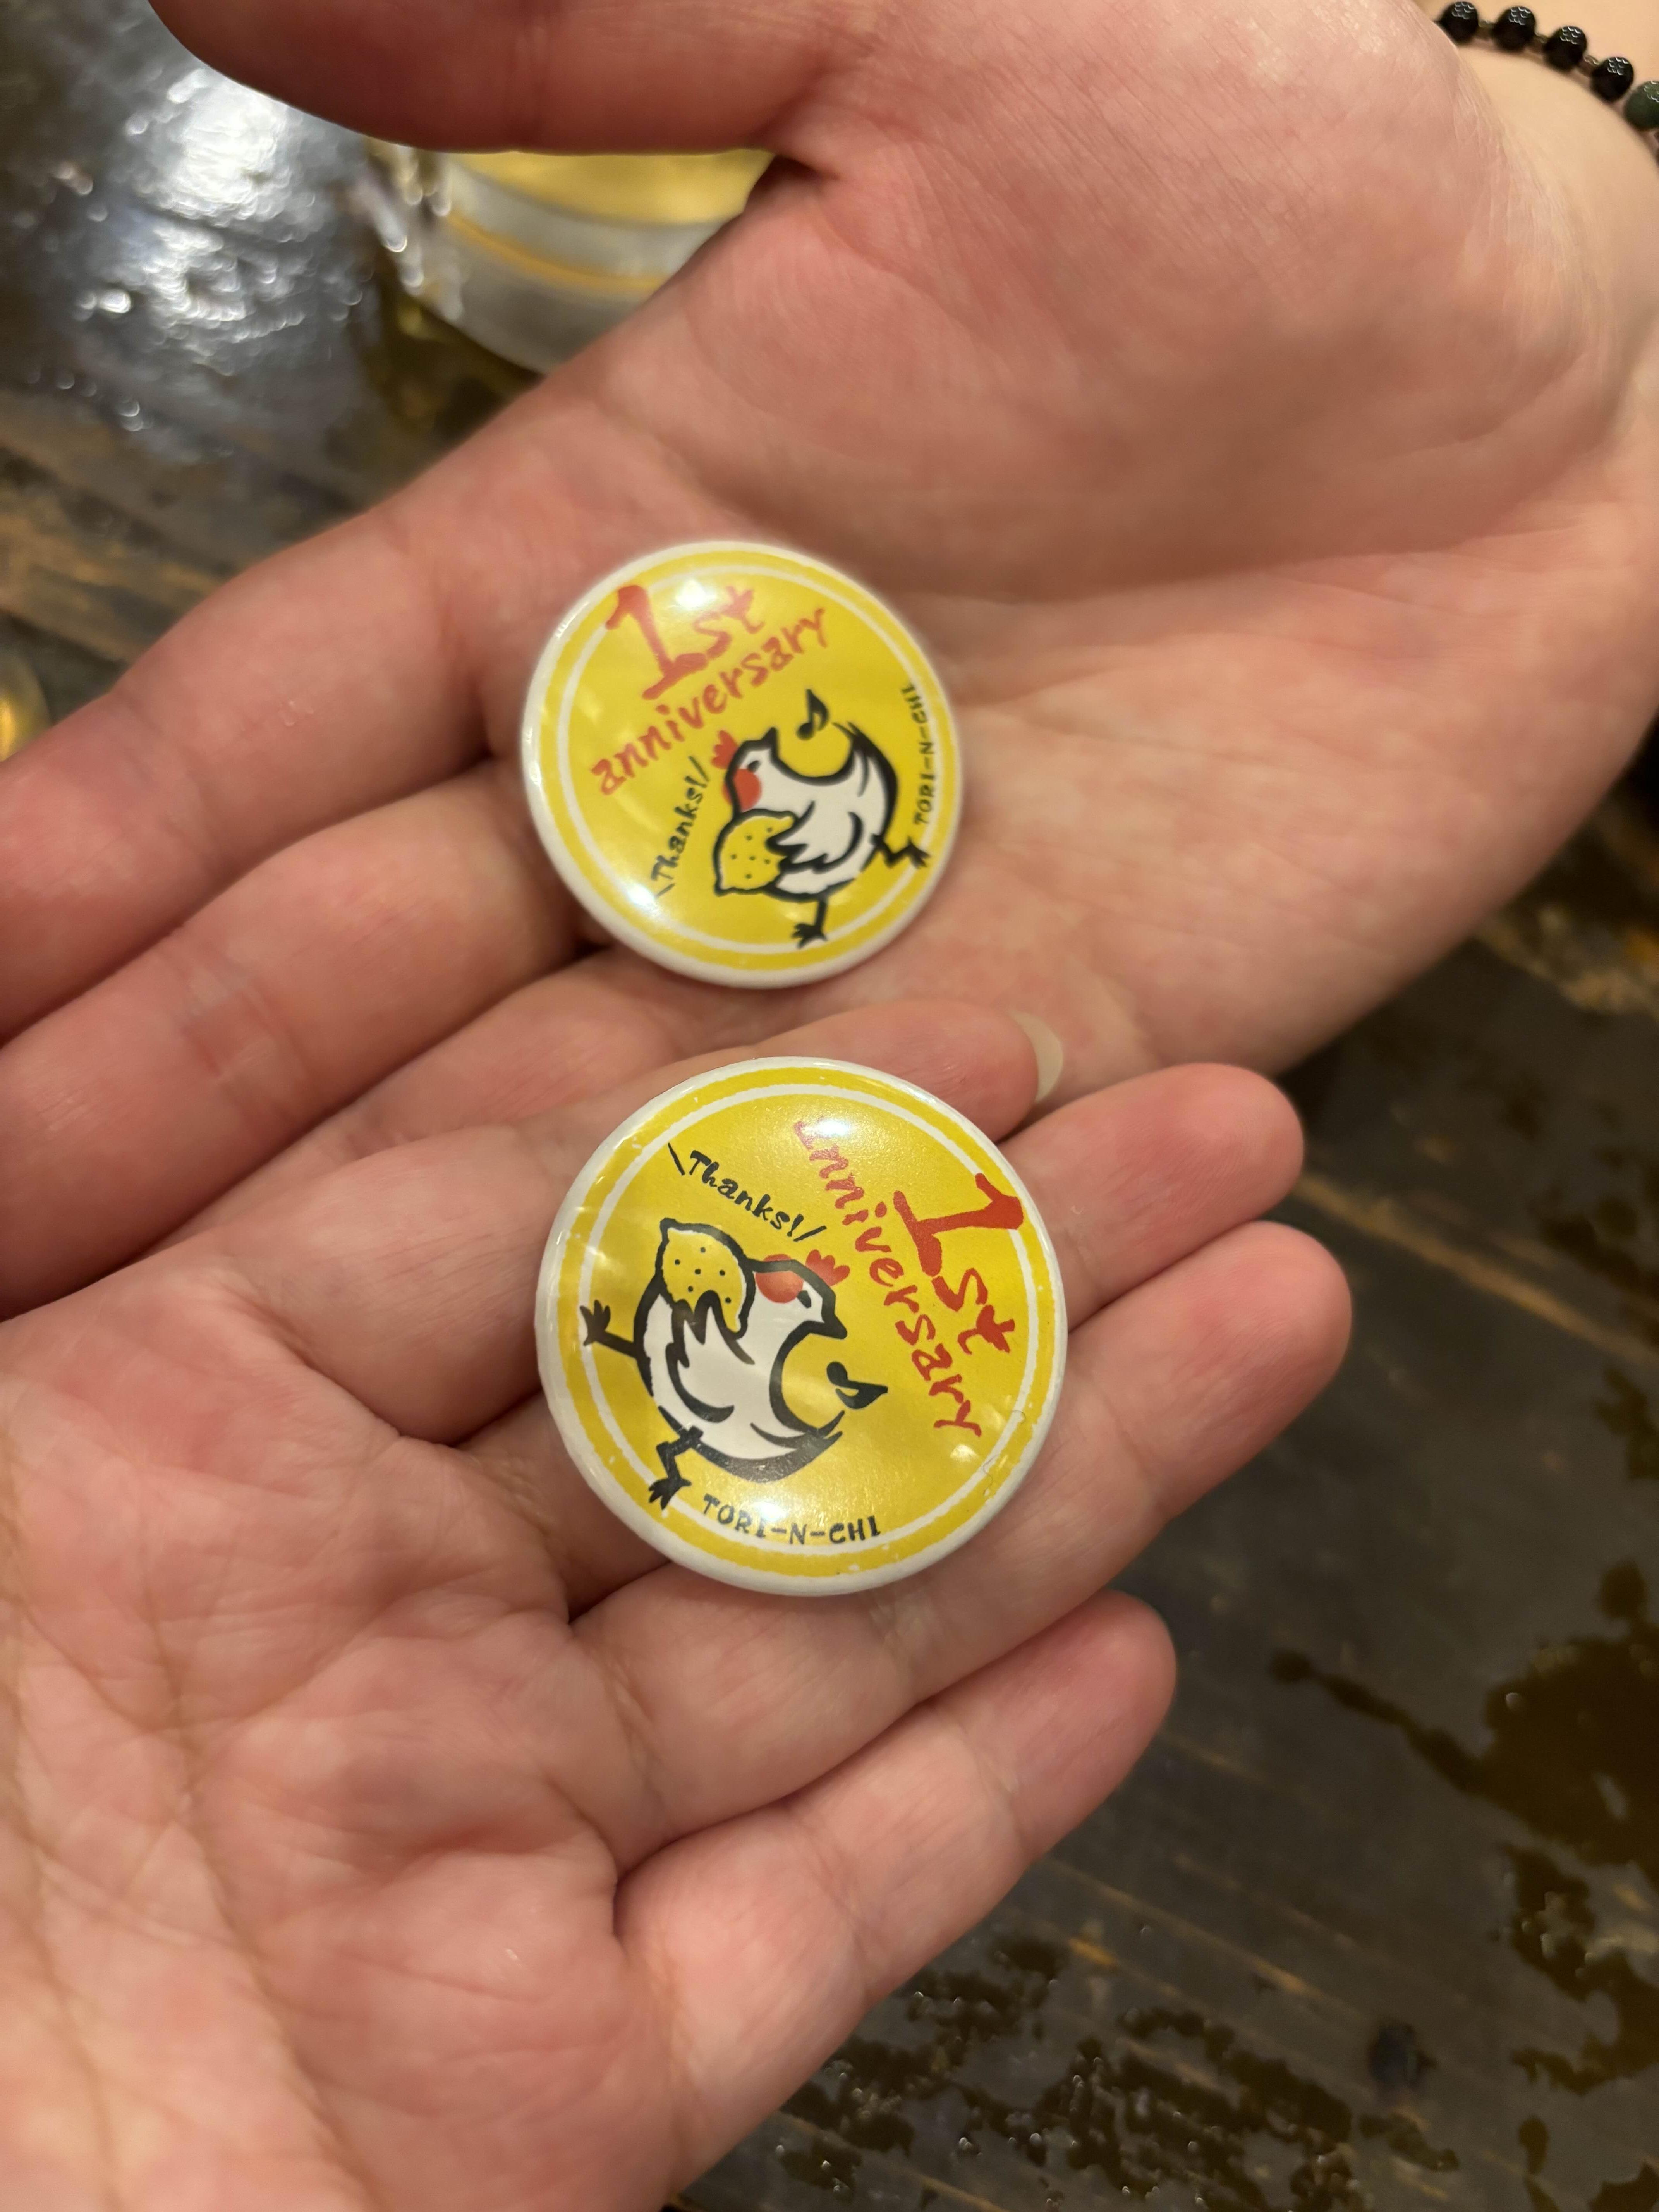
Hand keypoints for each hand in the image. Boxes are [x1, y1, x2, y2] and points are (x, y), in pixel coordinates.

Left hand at [0, 1005, 1346, 2209]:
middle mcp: (365, 1639)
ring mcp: (475, 1870)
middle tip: (1212, 1131)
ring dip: (1067, 1484)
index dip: (776, 1120)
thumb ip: (246, 1228)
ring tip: (1269, 1311)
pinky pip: (798, 1932)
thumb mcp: (29, 1424)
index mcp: (193, 1455)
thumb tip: (457, 1046)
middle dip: (999, 1269)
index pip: (554, 1232)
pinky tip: (1132, 1653)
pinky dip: (973, 1807)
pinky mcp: (543, 2101)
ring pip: (826, 1647)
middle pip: (753, 1426)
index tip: (973, 1018)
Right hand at [4, 0, 1657, 1314]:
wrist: (1580, 329)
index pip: (291, 727)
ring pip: (594, 1116)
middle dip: (194, 1110)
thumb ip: (591, 20)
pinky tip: (589, 1428)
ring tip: (226, 1411)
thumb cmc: (1274, 119)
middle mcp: (700, 782)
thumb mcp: (927, 23)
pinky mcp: (1059, 1039)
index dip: (116, 855)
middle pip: (393, 973)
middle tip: (18, 1254)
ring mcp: (872, 935)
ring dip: (420, 1254)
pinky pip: (872, 1191)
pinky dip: (754, 1295)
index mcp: (608, 558)